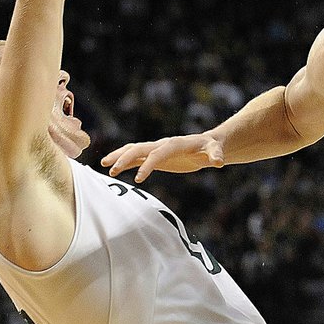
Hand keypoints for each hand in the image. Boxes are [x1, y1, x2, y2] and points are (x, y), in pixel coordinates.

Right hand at [102, 133, 223, 181]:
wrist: (207, 146)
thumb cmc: (211, 148)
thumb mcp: (215, 151)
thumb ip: (215, 155)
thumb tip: (219, 161)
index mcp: (174, 144)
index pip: (157, 154)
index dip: (147, 165)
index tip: (138, 179)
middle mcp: (162, 145)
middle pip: (139, 148)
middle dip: (124, 158)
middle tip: (111, 170)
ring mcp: (157, 150)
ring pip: (133, 150)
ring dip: (119, 157)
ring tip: (104, 166)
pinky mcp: (155, 157)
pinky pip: (136, 158)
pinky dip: (124, 162)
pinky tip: (113, 170)